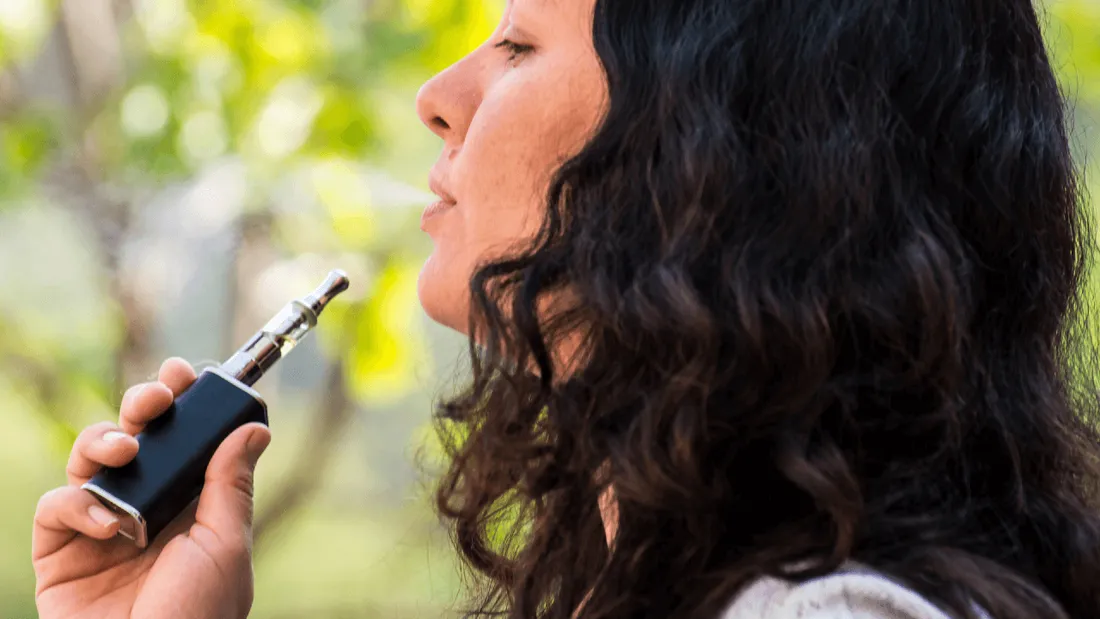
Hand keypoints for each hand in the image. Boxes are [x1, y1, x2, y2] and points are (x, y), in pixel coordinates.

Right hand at [32, 358, 271, 618]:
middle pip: (137, 436)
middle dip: (142, 405)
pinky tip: (104, 522)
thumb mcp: (225, 545)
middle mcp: (146, 508)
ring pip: (91, 458)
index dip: (182, 402)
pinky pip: (57, 505)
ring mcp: (101, 527)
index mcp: (191, 504)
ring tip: (126, 450)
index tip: (184, 373)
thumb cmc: (197, 616)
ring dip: (104, 440)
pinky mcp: (60, 551)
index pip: (185, 440)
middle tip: (155, 398)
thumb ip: (231, 485)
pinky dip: (76, 502)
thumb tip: (254, 429)